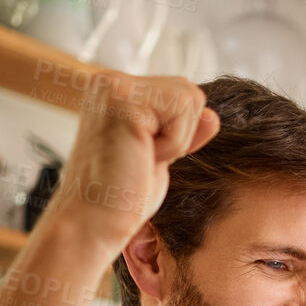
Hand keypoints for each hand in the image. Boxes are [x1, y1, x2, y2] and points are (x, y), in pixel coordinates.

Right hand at [37, 73, 219, 259]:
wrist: (92, 224)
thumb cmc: (120, 198)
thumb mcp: (160, 157)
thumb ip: (182, 131)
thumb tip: (213, 116)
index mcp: (115, 89)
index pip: (179, 93)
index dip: (176, 133)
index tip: (142, 156)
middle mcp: (111, 80)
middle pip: (189, 91)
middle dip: (179, 134)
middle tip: (140, 158)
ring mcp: (114, 86)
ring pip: (190, 98)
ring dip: (176, 141)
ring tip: (139, 157)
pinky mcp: (124, 100)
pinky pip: (182, 113)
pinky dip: (172, 146)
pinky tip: (138, 157)